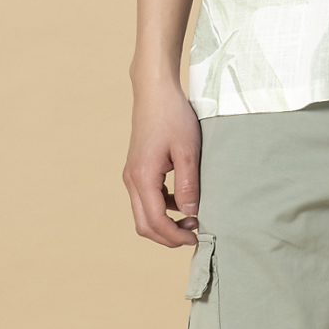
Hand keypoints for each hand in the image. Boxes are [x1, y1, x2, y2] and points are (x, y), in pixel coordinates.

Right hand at [123, 79, 202, 246]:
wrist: (155, 92)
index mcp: (142, 177)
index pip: (155, 221)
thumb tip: (190, 213)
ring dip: (166, 222)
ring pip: (144, 213)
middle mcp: (131, 179)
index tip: (196, 237)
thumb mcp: (188, 151)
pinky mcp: (137, 169)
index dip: (175, 236)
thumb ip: (188, 185)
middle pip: (144, 225)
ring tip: (193, 217)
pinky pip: (146, 199)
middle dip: (168, 236)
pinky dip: (164, 208)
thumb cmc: (173, 116)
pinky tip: (183, 200)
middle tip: (194, 233)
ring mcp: (132, 174)